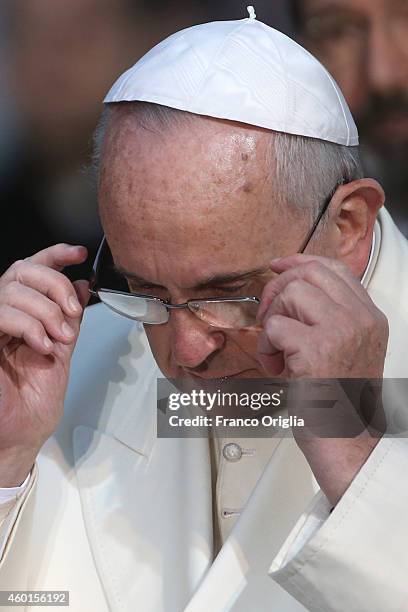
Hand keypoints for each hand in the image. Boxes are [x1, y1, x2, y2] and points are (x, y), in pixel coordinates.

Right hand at [0, 244, 88, 486]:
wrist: (22, 433)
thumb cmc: (35, 402)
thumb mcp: (62, 350)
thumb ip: (69, 318)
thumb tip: (82, 286)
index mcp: (23, 315)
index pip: (33, 270)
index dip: (54, 254)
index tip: (77, 254)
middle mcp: (4, 316)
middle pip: (23, 270)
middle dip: (55, 285)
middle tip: (72, 311)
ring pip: (12, 289)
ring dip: (45, 310)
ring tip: (59, 337)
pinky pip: (1, 312)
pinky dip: (28, 324)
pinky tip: (41, 345)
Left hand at [256, 254, 388, 504]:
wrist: (346, 439)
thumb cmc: (339, 400)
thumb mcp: (345, 349)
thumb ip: (328, 317)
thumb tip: (291, 287)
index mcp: (369, 316)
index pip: (334, 268)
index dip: (300, 262)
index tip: (277, 267)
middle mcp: (360, 319)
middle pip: (309, 273)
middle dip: (278, 289)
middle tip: (269, 317)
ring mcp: (341, 332)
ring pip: (291, 293)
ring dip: (272, 319)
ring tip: (276, 348)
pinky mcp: (317, 350)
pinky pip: (275, 326)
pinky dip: (265, 346)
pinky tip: (276, 367)